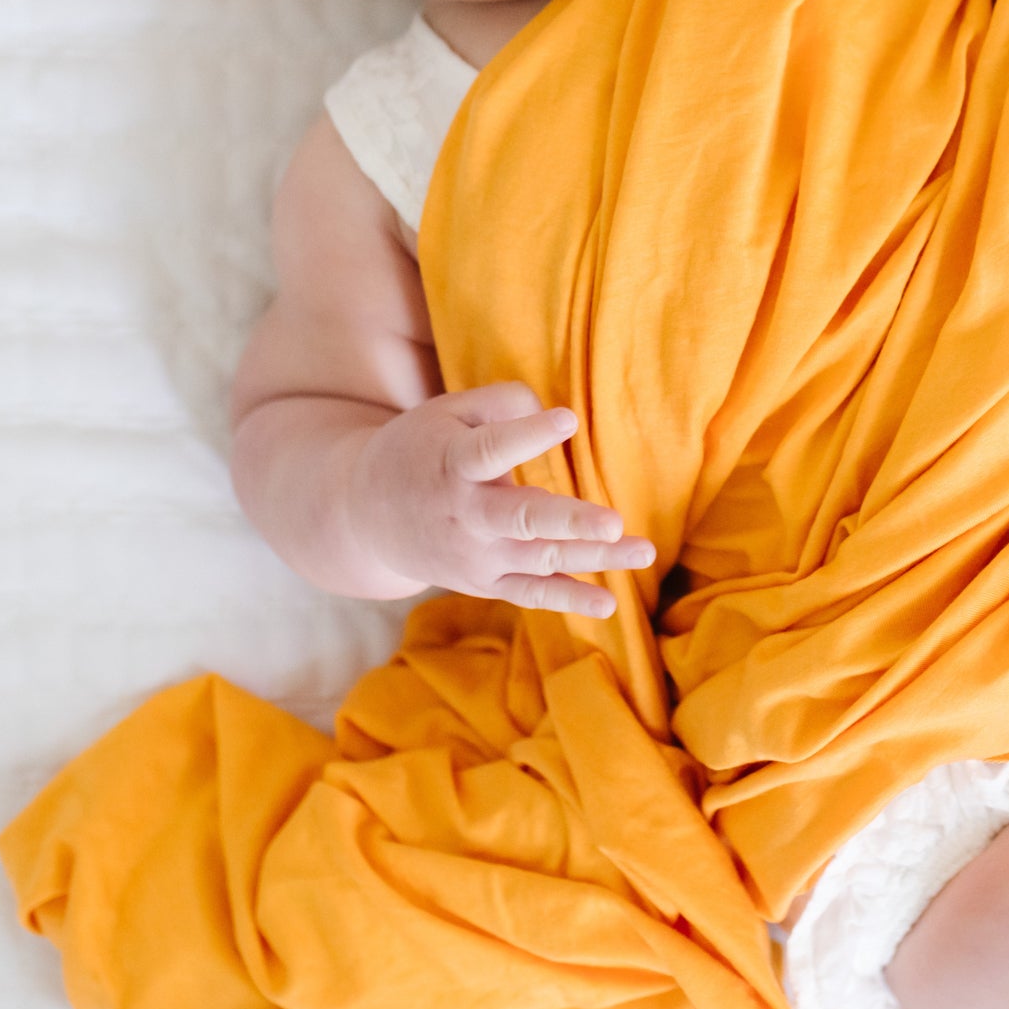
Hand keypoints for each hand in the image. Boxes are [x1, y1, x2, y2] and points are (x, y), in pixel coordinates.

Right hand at [343, 381, 654, 614]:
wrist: (363, 517)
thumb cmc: (420, 449)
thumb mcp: (447, 411)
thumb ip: (502, 403)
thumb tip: (556, 418)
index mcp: (453, 464)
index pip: (492, 449)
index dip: (528, 435)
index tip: (567, 419)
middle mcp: (465, 517)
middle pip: (520, 520)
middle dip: (568, 521)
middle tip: (613, 522)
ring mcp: (475, 556)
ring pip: (540, 559)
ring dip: (594, 558)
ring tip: (644, 552)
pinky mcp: (484, 581)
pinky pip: (530, 594)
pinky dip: (568, 600)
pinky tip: (609, 605)